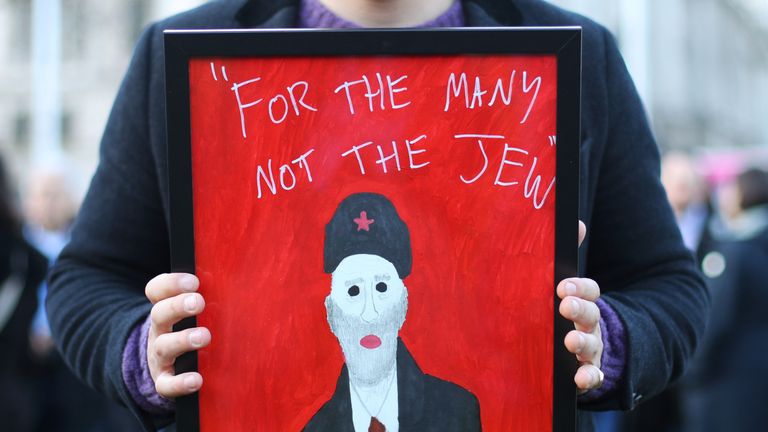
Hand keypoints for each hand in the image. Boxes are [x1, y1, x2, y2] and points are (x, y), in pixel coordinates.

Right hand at [145, 273, 210, 397]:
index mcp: (166, 307)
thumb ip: (211, 296)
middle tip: (199, 302)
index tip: (194, 281)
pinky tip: (196, 379)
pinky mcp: (164, 379)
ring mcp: (159, 355)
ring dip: (183, 340)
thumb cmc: (191, 328)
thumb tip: (242, 281)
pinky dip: (180, 383)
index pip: (157, 290)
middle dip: (178, 306)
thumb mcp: (195, 311)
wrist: (169, 365)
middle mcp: (160, 329)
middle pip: (160, 314)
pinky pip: (166, 384)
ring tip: (203, 336)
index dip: (171, 284)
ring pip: (164, 346)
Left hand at [557, 221, 603, 391]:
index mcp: (583, 300)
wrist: (589, 347)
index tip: (563, 286)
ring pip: (590, 344)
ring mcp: (592, 349)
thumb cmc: (569, 310)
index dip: (579, 287)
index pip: (588, 289)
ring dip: (582, 341)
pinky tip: (579, 379)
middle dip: (580, 309)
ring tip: (570, 341)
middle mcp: (591, 323)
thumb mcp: (566, 285)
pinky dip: (588, 378)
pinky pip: (592, 376)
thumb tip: (574, 222)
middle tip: (565, 306)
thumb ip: (566, 256)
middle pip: (590, 314)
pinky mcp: (588, 371)